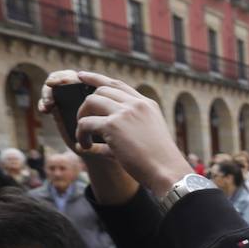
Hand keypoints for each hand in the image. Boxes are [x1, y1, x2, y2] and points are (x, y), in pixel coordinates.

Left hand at [42, 70, 192, 197]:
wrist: (167, 171)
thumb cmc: (159, 161)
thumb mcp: (146, 137)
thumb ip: (125, 132)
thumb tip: (91, 141)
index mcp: (147, 105)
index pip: (118, 85)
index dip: (97, 79)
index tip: (82, 76)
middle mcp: (136, 104)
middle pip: (101, 90)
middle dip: (86, 105)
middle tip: (82, 122)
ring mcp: (125, 112)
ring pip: (90, 102)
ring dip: (81, 118)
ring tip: (84, 135)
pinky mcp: (113, 125)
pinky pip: (85, 123)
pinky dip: (81, 135)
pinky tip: (86, 146)